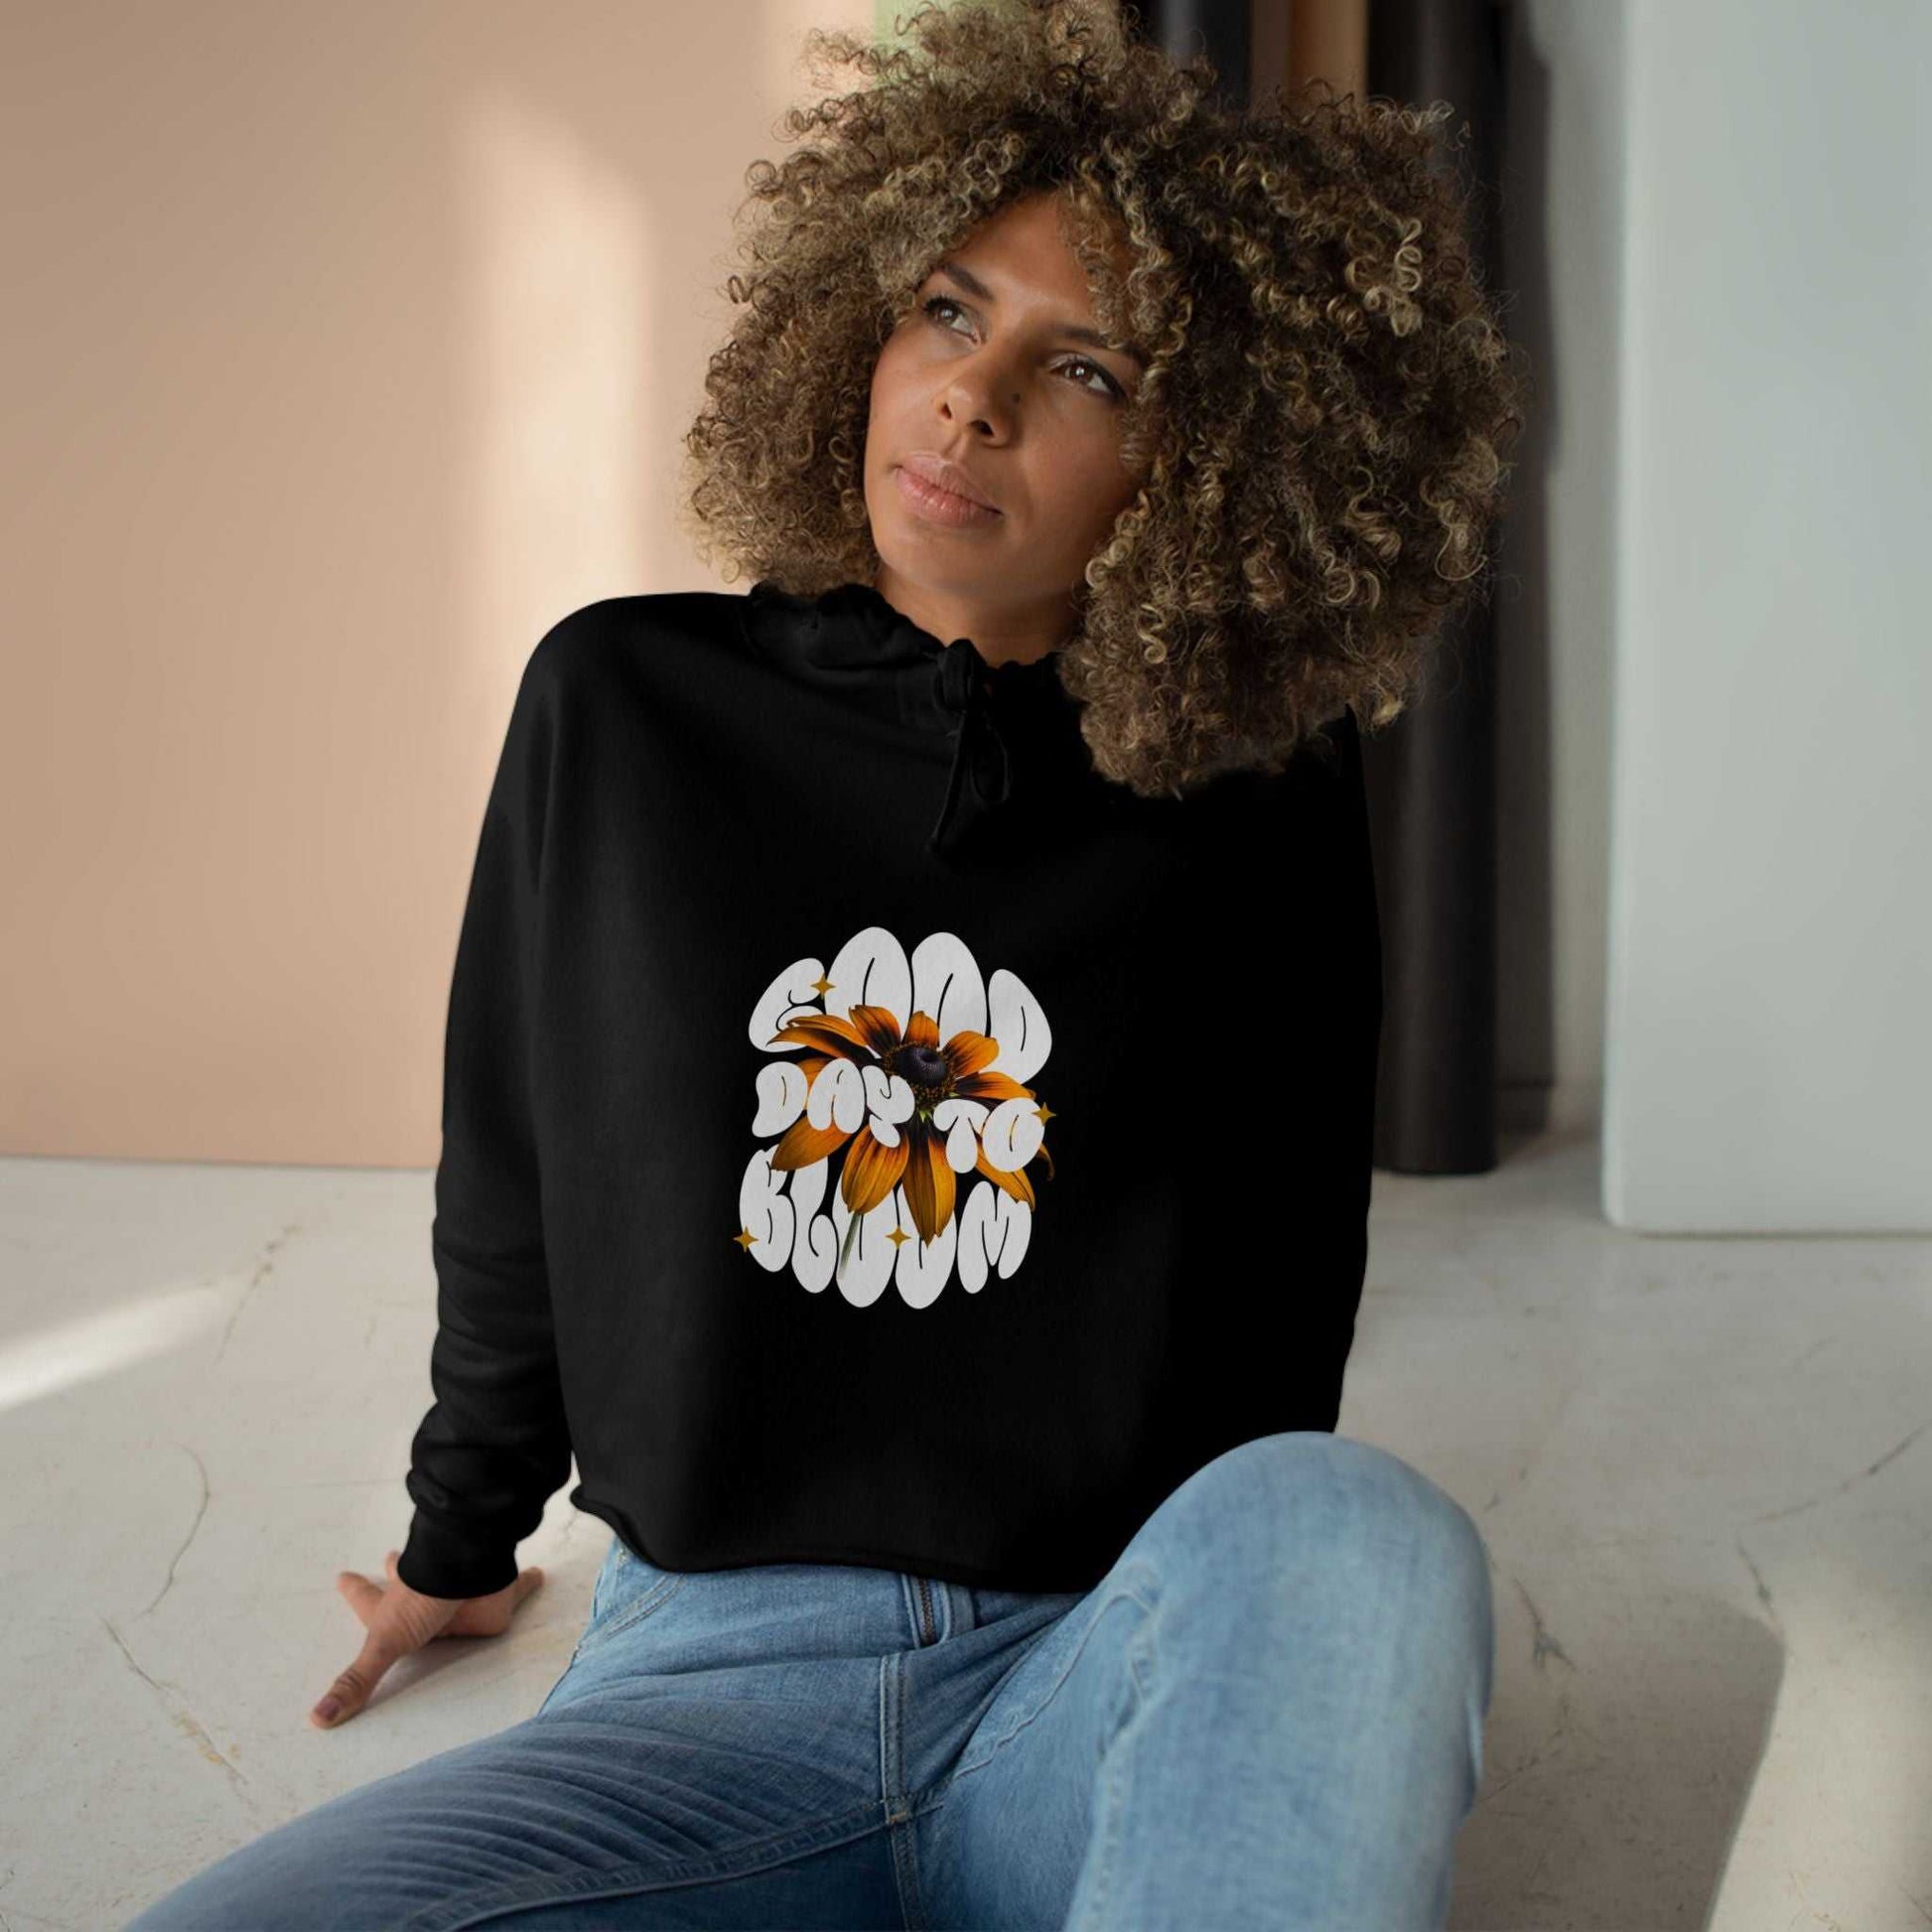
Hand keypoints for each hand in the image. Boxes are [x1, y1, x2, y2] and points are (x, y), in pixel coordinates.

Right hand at [309, 1548, 543, 1727]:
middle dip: (397, 1570)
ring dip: (454, 1575)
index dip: (355, 1591)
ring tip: (459, 1568)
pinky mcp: (496, 1595)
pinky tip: (540, 1576)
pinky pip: (519, 1586)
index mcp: (397, 1607)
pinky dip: (530, 1582)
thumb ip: (356, 1682)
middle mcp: (428, 1596)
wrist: (465, 1569)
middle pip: (408, 1580)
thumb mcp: (383, 1644)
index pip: (368, 1601)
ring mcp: (460, 1592)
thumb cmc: (420, 1602)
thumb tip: (316, 1720)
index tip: (341, 1575)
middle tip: (390, 1558)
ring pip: (456, 1582)